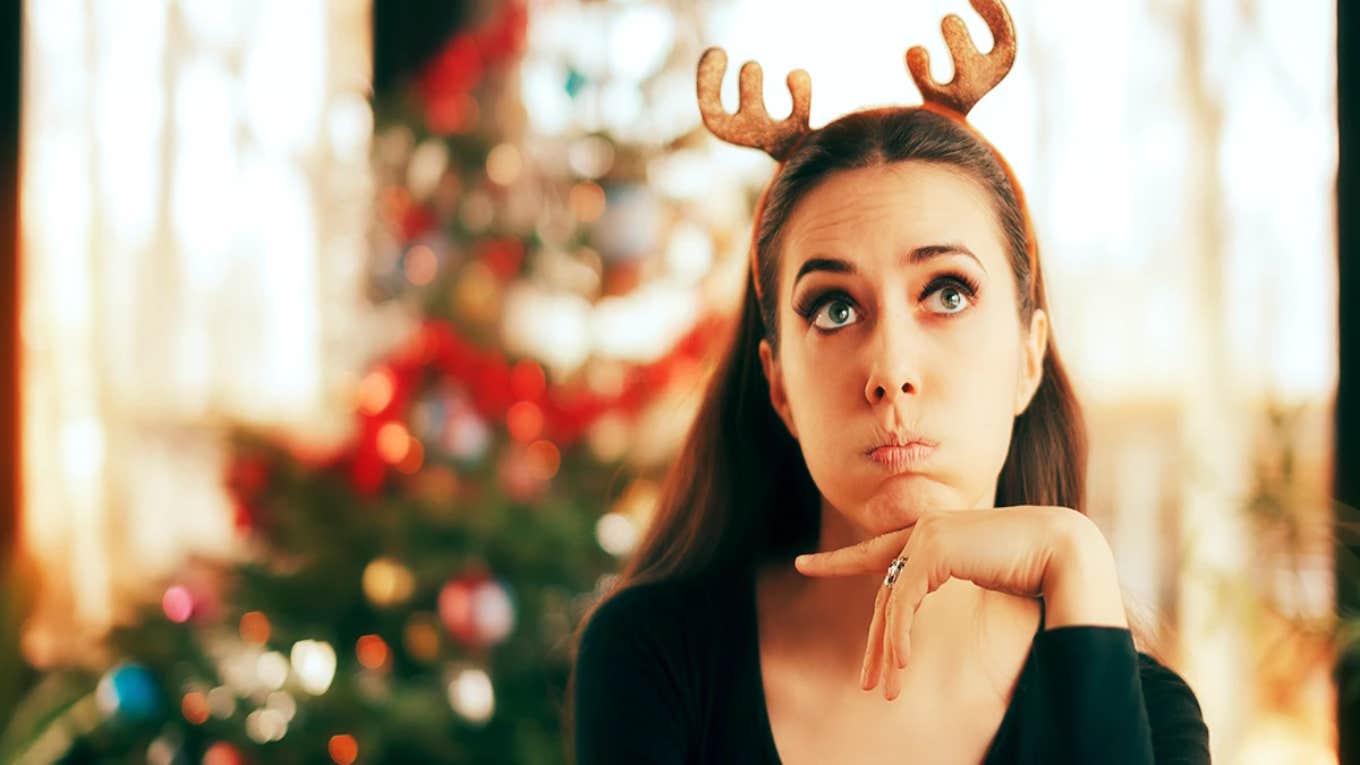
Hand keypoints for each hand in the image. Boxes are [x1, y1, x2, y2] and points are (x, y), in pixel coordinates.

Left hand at [792, 506, 1122, 700]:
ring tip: (883, 690)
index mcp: (932, 534)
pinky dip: (901, 635)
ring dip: (888, 649)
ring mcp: (925, 534)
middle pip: (886, 593)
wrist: (1062, 548)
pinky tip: (901, 663)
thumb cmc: (1032, 565)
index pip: (877, 553)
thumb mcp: (982, 573)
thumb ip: (952, 577)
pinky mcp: (932, 547)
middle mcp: (923, 529)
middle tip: (866, 681)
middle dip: (876, 642)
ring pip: (892, 601)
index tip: (804, 564)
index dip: (839, 561)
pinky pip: (905, 600)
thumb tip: (930, 604)